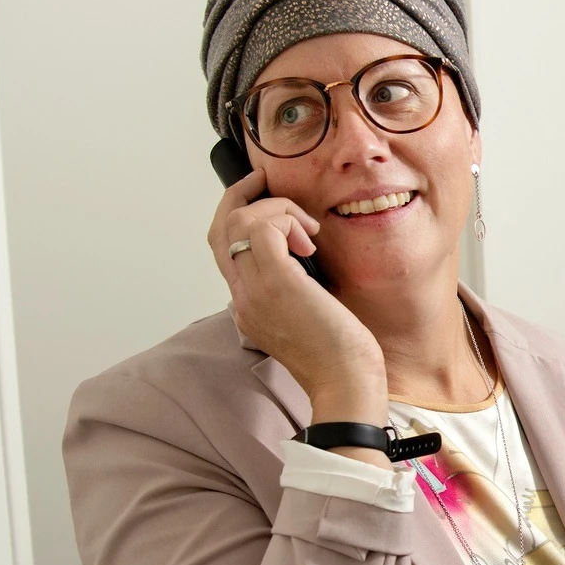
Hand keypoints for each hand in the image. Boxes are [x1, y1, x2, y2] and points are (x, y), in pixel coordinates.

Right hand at [208, 170, 385, 426]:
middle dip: (241, 196)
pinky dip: (285, 219)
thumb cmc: (339, 356)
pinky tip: (309, 238)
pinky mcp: (275, 281)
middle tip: (267, 181)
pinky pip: (261, 227)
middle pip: (219, 230)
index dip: (238, 215)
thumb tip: (305, 261)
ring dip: (275, 210)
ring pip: (237, 222)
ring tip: (307, 230)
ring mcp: (253, 290)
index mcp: (247, 305)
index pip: (223, 249)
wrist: (345, 383)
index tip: (263, 196)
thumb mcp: (309, 317)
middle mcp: (242, 296)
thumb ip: (296, 290)